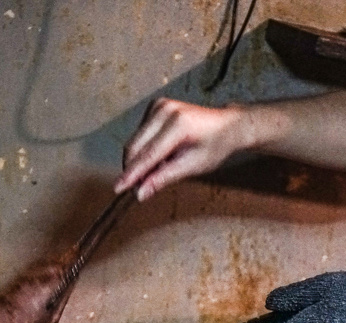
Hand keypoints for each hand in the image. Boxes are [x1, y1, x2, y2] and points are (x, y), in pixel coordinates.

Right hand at [115, 98, 252, 200]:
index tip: (118, 188)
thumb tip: (140, 193)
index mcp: (177, 124)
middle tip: (141, 188)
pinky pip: (140, 135)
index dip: (131, 174)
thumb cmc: (215, 145)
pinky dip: (145, 150)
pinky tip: (162, 155)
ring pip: (135, 142)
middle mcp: (165, 110)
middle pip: (135, 147)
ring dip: (141, 160)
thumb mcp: (192, 166)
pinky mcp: (154, 107)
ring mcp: (158, 106)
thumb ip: (163, 178)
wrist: (227, 125)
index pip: (147, 155)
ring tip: (164, 166)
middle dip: (134, 170)